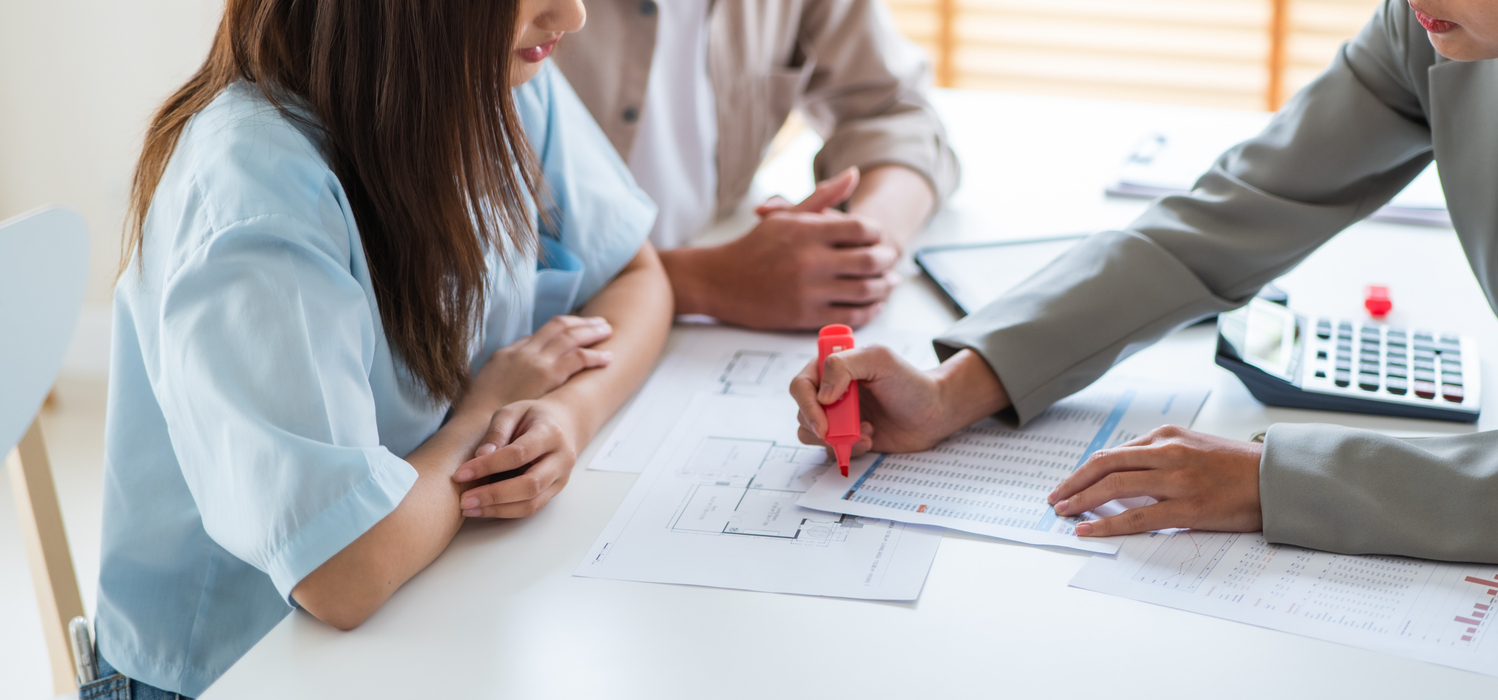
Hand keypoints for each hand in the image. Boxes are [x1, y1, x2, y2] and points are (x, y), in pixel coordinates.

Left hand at [451, 400, 579, 517]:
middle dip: (493, 495)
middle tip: (464, 500)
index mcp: (551, 434)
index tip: (460, 474)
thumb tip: (480, 456)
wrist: (565, 424)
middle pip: (530, 485)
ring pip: (531, 503)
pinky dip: (505, 512)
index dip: (488, 466)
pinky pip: (530, 508)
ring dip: (497, 509)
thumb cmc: (533, 417)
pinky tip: (483, 509)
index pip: (519, 454)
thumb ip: (496, 432)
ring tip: (468, 508)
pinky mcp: (554, 492)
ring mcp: (560, 479)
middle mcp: (561, 459)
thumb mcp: (512, 412)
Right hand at [468, 315, 612, 406]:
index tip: (577, 327)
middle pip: (559, 326)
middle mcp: (524, 351)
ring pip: (571, 337)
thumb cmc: (480, 412)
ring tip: (607, 331)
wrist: (476, 423)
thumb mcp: (487, 384)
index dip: (564, 327)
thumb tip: (518, 368)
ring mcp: (536, 361)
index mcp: (509, 352)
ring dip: (591, 332)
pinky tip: (606, 358)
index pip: (542, 331)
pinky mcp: (547, 375)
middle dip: (581, 323)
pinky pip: (577, 358)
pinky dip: (594, 355)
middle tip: (599, 323)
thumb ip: (506, 372)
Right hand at [665, 167, 900, 329]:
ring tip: (889, 283)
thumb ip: (823, 197)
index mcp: (806, 231)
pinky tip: (873, 304)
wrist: (719, 280)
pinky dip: (869, 311)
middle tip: (890, 260)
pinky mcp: (805, 317)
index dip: (877, 232)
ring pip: (864, 290)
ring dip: (884, 287)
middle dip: (887, 260)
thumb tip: (854, 174)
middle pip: (869, 260)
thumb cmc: (755, 246)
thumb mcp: (787, 216)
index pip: (861, 228)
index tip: (878, 237)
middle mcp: (809, 260)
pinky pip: (850, 316)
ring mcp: (808, 290)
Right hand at [791, 346, 1005, 458]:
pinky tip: (869, 439)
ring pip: (810, 433)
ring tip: (866, 432)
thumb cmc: (910, 382)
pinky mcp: (845, 436)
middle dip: (825, 426)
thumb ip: (844, 365)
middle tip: (852, 428)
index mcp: (832, 368)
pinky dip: (846, 449)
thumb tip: (822, 395)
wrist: (933, 413)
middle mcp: (829, 391)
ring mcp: (836, 416)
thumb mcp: (880, 360)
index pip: (801, 385)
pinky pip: (828, 449)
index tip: (823, 421)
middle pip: (803, 412)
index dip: (807, 404)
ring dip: (835, 439)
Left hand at [1048, 426, 1263, 536]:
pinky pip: (1137, 517)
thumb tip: (1118, 468)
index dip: (1084, 470)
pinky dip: (1107, 525)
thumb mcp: (1192, 446)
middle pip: (1104, 465)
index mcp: (1166, 436)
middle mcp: (1167, 452)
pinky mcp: (1187, 508)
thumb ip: (1157, 454)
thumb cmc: (1235, 467)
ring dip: (1081, 501)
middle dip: (1073, 483)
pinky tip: (1088, 531)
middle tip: (1054, 498)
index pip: (1112, 452)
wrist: (1278, 479)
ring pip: (1114, 487)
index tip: (1068, 484)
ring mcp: (1176, 479)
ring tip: (1063, 513)